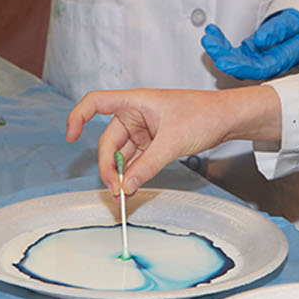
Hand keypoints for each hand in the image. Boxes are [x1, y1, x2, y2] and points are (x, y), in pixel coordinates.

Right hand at [66, 86, 279, 196]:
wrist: (227, 119)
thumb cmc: (203, 115)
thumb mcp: (172, 142)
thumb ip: (147, 165)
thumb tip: (127, 187)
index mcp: (135, 102)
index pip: (96, 102)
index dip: (78, 116)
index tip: (70, 137)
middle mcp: (135, 114)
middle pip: (108, 140)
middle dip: (109, 166)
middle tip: (116, 190)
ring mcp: (143, 130)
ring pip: (121, 154)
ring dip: (121, 174)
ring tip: (124, 196)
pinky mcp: (153, 143)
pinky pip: (135, 160)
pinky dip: (132, 174)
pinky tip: (132, 188)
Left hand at [202, 9, 298, 80]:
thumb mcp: (296, 22)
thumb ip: (278, 31)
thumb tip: (259, 40)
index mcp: (283, 59)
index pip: (258, 69)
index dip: (239, 67)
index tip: (222, 61)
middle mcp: (270, 63)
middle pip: (243, 66)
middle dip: (223, 55)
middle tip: (209, 42)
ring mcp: (260, 58)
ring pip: (236, 59)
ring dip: (220, 48)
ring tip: (208, 36)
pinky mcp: (254, 52)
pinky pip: (236, 51)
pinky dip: (223, 42)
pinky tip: (213, 34)